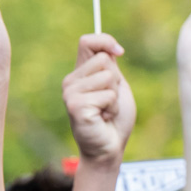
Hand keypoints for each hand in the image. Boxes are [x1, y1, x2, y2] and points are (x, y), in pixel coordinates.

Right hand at [63, 35, 134, 162]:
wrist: (108, 149)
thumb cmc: (114, 119)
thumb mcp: (116, 87)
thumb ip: (110, 67)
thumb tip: (112, 48)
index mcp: (80, 73)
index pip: (87, 41)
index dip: (106, 41)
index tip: (119, 53)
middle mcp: (71, 81)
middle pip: (103, 59)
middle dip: (115, 80)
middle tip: (109, 101)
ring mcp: (70, 93)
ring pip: (108, 77)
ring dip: (115, 97)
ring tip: (106, 111)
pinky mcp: (75, 106)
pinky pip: (107, 95)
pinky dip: (112, 108)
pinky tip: (103, 118)